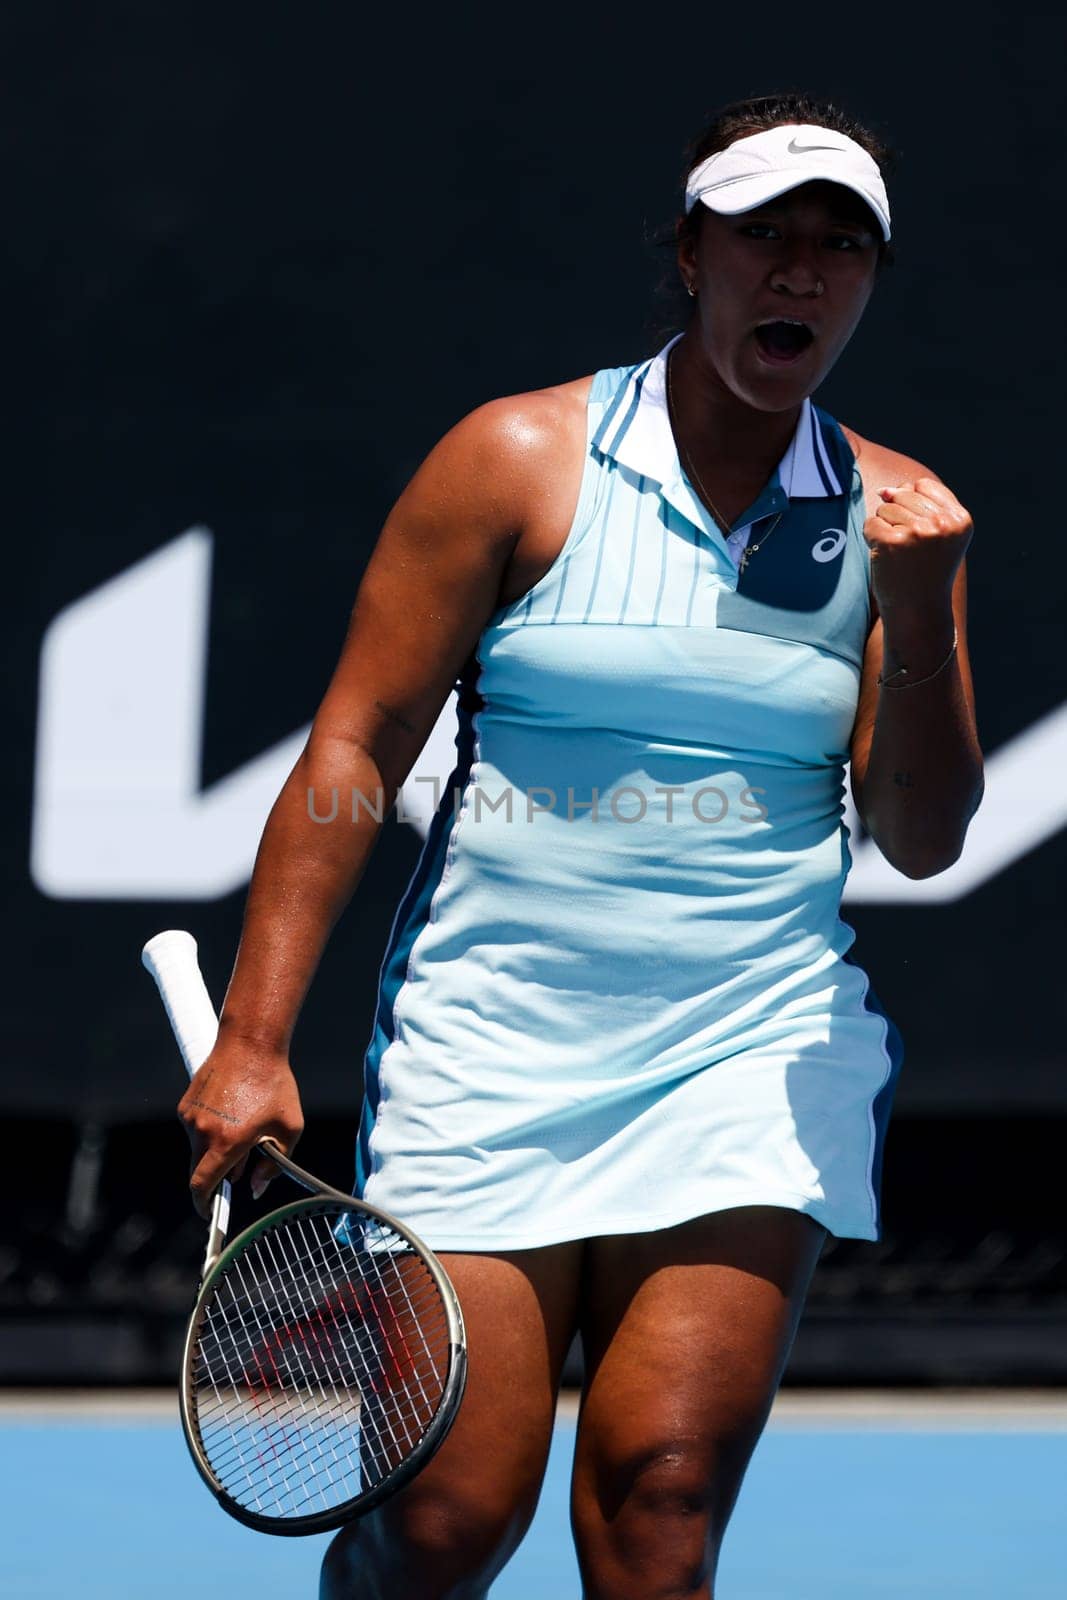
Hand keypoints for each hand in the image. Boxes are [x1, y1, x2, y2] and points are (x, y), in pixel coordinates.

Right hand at [177, 1035, 303, 1218]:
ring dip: (214, 1152)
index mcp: (226, 1141)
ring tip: (242, 1135)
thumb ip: (274, 1164)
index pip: (202, 1185)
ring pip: (197, 1149)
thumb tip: (256, 1188)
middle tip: (236, 1174)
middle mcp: (202, 1131)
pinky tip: (231, 1116)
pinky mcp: (186, 1104)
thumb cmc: (274, 1085)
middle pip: (198, 1171)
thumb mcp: (288, 1128)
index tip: (210, 1213)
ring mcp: (191, 1117)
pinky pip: (195, 1129)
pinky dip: (209, 1132)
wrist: (250, 1043)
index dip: (204, 1205)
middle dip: (215, 1178)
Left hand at [864, 476, 971, 619]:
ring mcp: (917, 532)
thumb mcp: (938, 536)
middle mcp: (942, 523)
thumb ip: (919, 505)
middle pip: (903, 494)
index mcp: (960, 519)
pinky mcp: (892, 542)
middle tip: (910, 549)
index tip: (920, 534)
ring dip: (885, 528)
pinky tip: (885, 558)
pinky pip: (871, 523)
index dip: (913, 504)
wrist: (918, 611)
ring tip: (900, 554)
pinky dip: (871, 539)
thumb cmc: (926, 572)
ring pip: (885, 507)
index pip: (924, 485)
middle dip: (898, 517)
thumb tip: (884, 489)